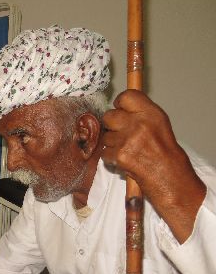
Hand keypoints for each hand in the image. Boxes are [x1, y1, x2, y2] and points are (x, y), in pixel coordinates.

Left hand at [102, 90, 205, 241]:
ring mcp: (127, 139)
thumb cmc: (165, 153)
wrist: (169, 177)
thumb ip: (140, 114)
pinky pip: (104, 152)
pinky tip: (124, 161)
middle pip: (109, 116)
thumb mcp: (159, 125)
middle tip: (122, 134)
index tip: (121, 110)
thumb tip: (120, 108)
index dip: (120, 104)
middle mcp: (139, 123)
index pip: (126, 96)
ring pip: (105, 136)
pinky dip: (111, 158)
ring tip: (128, 150)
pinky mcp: (119, 155)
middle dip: (112, 125)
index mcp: (151, 113)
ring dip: (112, 144)